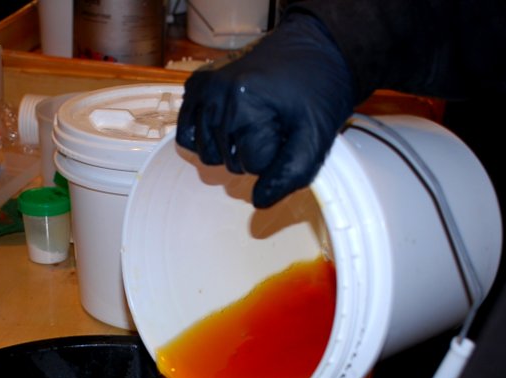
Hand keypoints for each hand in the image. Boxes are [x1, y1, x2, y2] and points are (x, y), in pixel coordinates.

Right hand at [176, 12, 354, 208]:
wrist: (313, 47)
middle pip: (228, 162)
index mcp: (245, 103)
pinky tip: (229, 126)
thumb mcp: (316, 134)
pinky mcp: (196, 86)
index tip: (290, 132)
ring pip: (207, 154)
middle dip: (254, 153)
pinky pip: (188, 134)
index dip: (276, 157)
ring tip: (254, 123)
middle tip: (275, 124)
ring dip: (231, 149)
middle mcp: (217, 94)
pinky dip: (207, 138)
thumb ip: (291, 173)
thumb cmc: (317, 89)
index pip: (253, 166)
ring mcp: (203, 89)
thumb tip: (259, 202)